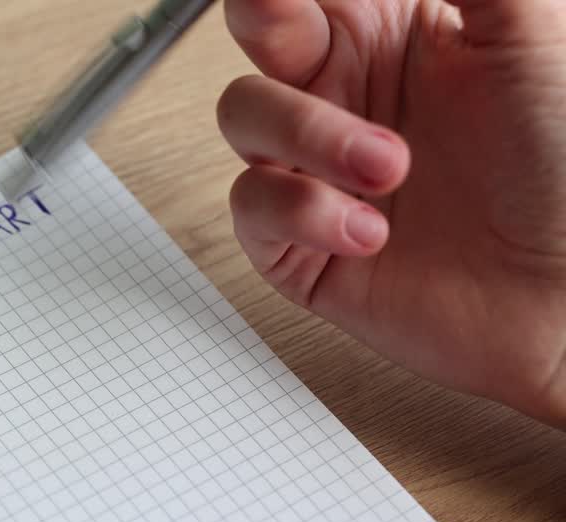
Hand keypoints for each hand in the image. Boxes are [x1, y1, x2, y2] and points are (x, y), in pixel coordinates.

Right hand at [216, 0, 565, 425]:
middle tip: (307, 38)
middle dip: (266, 18)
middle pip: (258, 27)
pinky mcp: (298, 243)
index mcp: (396, 34)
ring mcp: (317, 167)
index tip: (323, 1)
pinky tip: (368, 230)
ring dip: (308, 136)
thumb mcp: (531, 32)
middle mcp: (347, 94)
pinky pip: (250, 206)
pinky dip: (302, 214)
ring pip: (243, 114)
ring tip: (388, 169)